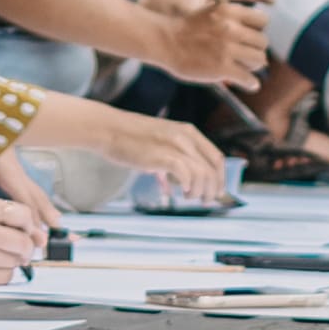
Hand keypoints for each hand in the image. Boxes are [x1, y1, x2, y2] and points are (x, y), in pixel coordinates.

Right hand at [0, 192, 50, 286]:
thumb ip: (5, 219)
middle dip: (25, 246)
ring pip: (17, 261)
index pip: (23, 214)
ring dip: (12, 260)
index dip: (28, 224)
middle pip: (24, 242)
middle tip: (15, 246)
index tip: (23, 229)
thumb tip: (42, 238)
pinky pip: (6, 277)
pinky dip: (2, 273)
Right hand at [107, 111, 233, 208]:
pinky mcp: (162, 155)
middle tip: (205, 201)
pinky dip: (188, 186)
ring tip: (189, 198)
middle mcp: (186, 137)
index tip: (217, 192)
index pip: (216, 157)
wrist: (108, 129)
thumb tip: (181, 182)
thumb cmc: (130, 138)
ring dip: (200, 191)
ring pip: (203, 174)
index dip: (220, 178)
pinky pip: (186, 174)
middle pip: (213, 168)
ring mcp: (175, 145)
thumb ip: (174, 156)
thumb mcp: (160, 141)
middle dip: (213, 189)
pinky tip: (180, 192)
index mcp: (189, 132)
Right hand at [144, 0, 269, 87]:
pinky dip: (251, 83)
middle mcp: (231, 28)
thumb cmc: (186, 28)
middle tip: (247, 56)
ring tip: (245, 69)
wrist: (164, 40)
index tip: (250, 36)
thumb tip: (254, 33)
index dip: (258, 29)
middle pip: (262, 41)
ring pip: (259, 59)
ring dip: (253, 66)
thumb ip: (232, 19)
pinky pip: (248, 78)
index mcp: (229, 10)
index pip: (263, 20)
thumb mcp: (211, 12)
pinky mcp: (222, 68)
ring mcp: (227, 48)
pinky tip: (249, 84)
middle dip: (256, 49)